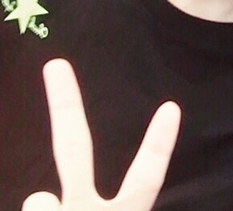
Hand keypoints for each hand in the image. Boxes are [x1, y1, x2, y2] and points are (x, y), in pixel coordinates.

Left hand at [21, 59, 180, 210]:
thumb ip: (83, 206)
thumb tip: (42, 195)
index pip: (147, 177)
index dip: (159, 142)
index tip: (170, 107)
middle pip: (75, 150)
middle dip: (64, 105)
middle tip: (54, 64)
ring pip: (40, 199)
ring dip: (45, 209)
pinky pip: (32, 209)